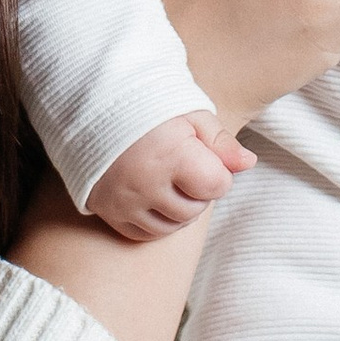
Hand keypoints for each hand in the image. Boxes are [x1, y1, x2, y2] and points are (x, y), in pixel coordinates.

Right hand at [85, 112, 253, 242]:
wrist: (90, 107)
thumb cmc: (147, 106)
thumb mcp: (189, 113)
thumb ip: (221, 141)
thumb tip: (249, 163)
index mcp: (171, 156)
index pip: (218, 185)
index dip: (217, 171)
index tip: (202, 155)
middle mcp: (147, 184)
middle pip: (196, 209)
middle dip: (198, 190)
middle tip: (184, 165)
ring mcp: (125, 202)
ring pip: (172, 226)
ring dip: (179, 208)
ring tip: (169, 179)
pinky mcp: (109, 211)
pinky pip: (144, 234)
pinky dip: (155, 220)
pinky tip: (153, 196)